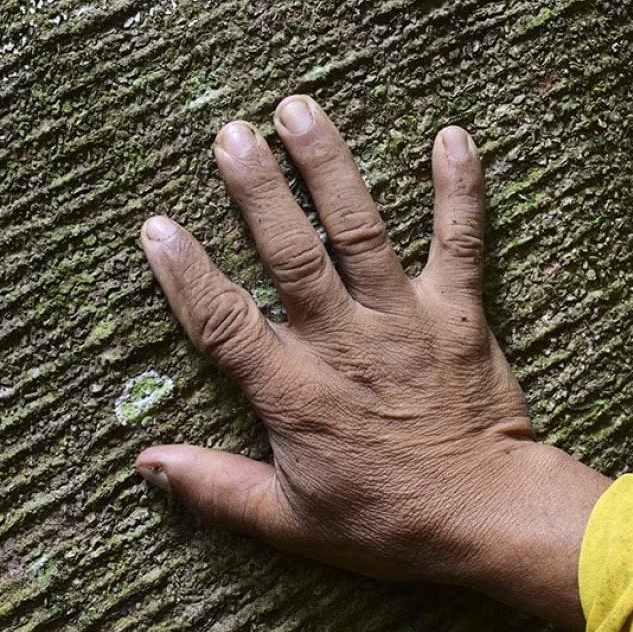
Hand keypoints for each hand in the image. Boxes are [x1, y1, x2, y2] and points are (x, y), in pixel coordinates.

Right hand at [136, 95, 611, 631]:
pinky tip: (453, 136)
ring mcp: (405, 322)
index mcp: (297, 394)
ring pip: (361, 232)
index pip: (226, 324)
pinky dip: (458, 190)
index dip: (188, 276)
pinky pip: (460, 242)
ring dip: (329, 167)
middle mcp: (346, 345)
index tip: (157, 227)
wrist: (487, 519)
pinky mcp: (458, 313)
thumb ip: (215, 487)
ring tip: (299, 110)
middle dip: (258, 192)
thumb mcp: (290, 520)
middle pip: (291, 256)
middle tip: (229, 135)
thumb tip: (145, 463)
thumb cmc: (388, 522)